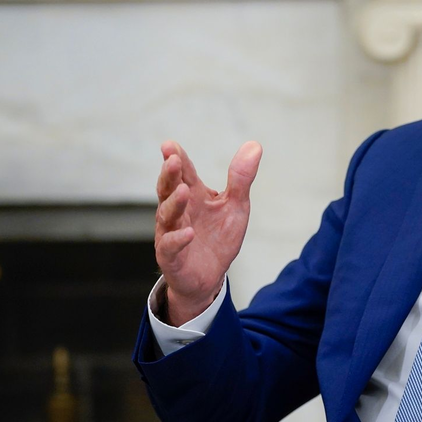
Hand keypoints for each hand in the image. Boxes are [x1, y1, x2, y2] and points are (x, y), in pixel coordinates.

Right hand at [154, 140, 261, 324]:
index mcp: (193, 196)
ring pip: (167, 215)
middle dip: (169, 175)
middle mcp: (177, 211)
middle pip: (168, 190)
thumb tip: (255, 145)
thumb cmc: (219, 237)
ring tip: (184, 191)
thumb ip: (241, 178)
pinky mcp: (172, 257)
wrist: (210, 277)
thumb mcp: (236, 205)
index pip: (183, 174)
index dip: (177, 158)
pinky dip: (179, 239)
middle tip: (173, 160)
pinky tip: (189, 233)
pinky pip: (171, 246)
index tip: (170, 145)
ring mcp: (171, 233)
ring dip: (174, 202)